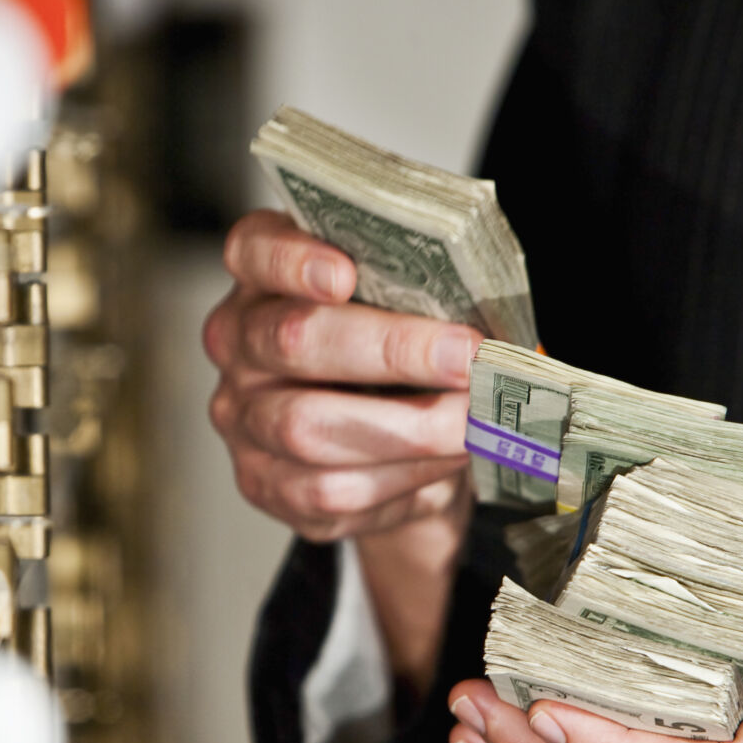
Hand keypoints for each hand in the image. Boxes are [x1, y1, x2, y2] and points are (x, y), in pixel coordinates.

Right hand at [203, 210, 482, 542]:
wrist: (386, 446)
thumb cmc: (399, 358)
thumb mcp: (411, 310)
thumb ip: (432, 301)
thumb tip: (503, 333)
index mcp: (264, 276)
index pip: (254, 250)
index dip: (294, 260)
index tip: (345, 273)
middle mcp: (239, 343)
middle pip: (293, 340)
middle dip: (390, 350)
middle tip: (466, 359)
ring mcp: (243, 417)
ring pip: (308, 429)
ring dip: (408, 429)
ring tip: (474, 424)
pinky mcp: (264, 483)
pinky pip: (327, 491)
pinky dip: (401, 479)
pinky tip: (445, 464)